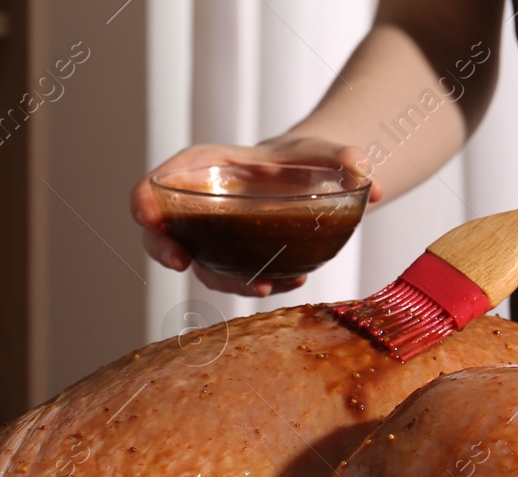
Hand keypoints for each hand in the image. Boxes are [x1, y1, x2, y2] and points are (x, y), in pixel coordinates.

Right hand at [131, 137, 381, 296]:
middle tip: (182, 263)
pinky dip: (255, 285)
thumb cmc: (305, 159)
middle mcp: (202, 204)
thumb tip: (371, 179)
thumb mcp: (323, 151)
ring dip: (225, 280)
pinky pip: (234, 279)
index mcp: (207, 167)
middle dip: (163, 248)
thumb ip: (344, 158)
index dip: (146, 197)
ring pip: (200, 264)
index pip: (163, 180)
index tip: (145, 213)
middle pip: (162, 229)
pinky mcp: (234, 261)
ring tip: (265, 284)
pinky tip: (289, 282)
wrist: (315, 181)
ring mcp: (214, 237)